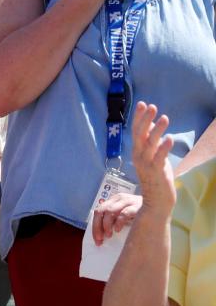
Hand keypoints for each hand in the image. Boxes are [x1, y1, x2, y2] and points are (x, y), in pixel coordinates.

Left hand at [92, 192, 141, 245]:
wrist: (160, 205)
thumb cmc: (140, 215)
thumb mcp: (125, 214)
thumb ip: (115, 219)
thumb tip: (103, 235)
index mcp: (114, 200)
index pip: (98, 211)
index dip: (95, 225)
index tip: (96, 239)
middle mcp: (119, 199)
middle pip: (102, 211)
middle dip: (98, 226)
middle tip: (100, 240)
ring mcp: (128, 201)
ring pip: (110, 211)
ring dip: (106, 225)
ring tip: (108, 235)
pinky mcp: (138, 206)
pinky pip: (124, 213)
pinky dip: (119, 222)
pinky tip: (117, 230)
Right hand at [131, 101, 176, 217]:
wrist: (156, 201)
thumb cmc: (155, 178)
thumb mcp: (152, 156)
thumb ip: (150, 141)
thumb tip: (150, 123)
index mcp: (137, 151)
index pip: (136, 130)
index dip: (139, 117)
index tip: (142, 103)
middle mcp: (138, 155)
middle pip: (140, 134)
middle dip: (145, 119)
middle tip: (151, 106)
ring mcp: (146, 164)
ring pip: (149, 144)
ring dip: (157, 130)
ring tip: (164, 118)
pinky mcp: (156, 172)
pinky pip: (159, 157)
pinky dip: (164, 148)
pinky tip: (169, 138)